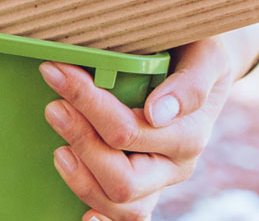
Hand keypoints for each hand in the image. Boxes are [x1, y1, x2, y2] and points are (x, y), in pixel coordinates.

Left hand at [39, 32, 257, 220]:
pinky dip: (101, 218)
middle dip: (81, 142)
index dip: (87, 102)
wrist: (197, 66)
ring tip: (58, 147)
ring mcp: (154, 182)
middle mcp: (173, 165)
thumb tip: (159, 113)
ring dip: (80, 178)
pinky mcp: (137, 189)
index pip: (129, 131)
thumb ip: (190, 83)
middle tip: (54, 107)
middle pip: (122, 178)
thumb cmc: (194, 55)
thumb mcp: (205, 55)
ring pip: (119, 203)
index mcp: (188, 134)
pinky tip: (83, 216)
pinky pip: (123, 217)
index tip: (56, 72)